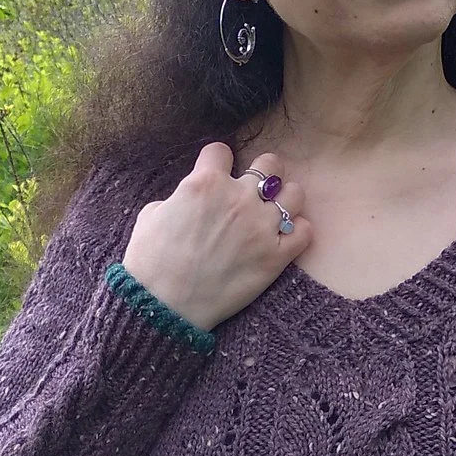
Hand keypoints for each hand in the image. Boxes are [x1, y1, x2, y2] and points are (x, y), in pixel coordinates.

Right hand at [120, 142, 312, 332]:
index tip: (216, 174)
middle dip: (263, 172)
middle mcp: (239, 198)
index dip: (217, 162)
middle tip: (255, 190)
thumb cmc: (150, 262)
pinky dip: (298, 232)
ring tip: (273, 213)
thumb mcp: (152, 214)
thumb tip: (189, 199)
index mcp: (205, 183)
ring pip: (294, 193)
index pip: (222, 151)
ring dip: (284, 200)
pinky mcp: (276, 256)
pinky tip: (284, 239)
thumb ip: (179, 197)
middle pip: (269, 164)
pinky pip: (304, 231)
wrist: (164, 305)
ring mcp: (261, 226)